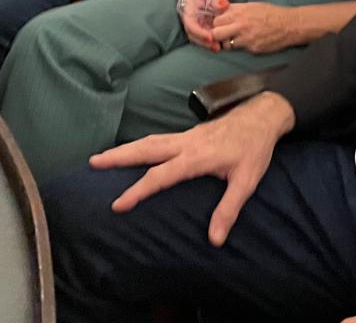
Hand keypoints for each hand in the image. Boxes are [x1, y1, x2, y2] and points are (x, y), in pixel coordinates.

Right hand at [90, 91, 295, 244]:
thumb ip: (229, 209)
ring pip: (150, 141)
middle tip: (93, 162)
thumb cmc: (255, 148)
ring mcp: (186, 136)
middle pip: (146, 149)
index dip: (138, 190)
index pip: (161, 175)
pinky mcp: (190, 133)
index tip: (117, 204)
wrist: (263, 115)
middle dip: (118, 156)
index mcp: (197, 157)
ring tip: (103, 157)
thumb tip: (215, 239)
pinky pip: (159, 138)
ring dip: (126, 148)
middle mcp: (186, 143)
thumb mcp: (247, 180)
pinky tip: (135, 151)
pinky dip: (141, 145)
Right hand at [176, 0, 228, 49]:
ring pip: (198, 37)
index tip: (210, 37)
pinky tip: (221, 41)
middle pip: (193, 34)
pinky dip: (212, 38)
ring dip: (208, 43)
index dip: (199, 33)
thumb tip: (225, 5)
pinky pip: (205, 33)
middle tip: (216, 47)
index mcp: (186, 10)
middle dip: (204, 42)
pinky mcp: (201, 24)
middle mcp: (189, 19)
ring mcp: (195, 22)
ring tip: (219, 48)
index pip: (190, 25)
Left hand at [210, 2, 297, 53]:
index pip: (216, 20)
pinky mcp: (252, 49)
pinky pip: (241, 49)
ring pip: (226, 45)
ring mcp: (246, 38)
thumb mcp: (252, 6)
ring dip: (229, 43)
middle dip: (217, 35)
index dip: (217, 23)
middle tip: (223, 34)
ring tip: (237, 39)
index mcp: (239, 12)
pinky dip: (243, 46)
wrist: (289, 25)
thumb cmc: (271, 13)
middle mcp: (240, 25)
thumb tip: (221, 11)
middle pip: (216, 33)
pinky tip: (250, 41)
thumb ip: (235, 9)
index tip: (220, 24)